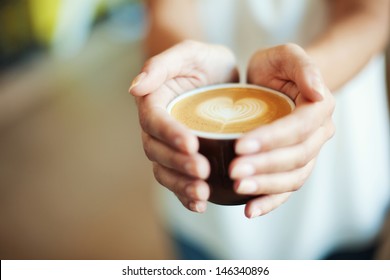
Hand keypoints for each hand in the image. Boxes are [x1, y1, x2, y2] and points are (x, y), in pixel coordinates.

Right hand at [130, 40, 237, 212]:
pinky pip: (177, 180)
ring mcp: (168, 145)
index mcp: (154, 101)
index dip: (170, 134)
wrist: (220, 76)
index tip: (192, 144)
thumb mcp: (189, 53)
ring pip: (164, 170)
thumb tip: (134, 89)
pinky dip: (185, 195)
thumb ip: (161, 65)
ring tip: (203, 193)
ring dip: (181, 185)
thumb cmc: (204, 61)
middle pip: (157, 151)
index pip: (154, 121)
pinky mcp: (182, 158)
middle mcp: (157, 127)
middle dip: (178, 164)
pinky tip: (201, 204)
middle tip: (203, 171)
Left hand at [230, 43, 334, 217]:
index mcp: (318, 108)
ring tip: (238, 188)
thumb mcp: (285, 55)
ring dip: (266, 186)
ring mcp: (307, 153)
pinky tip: (249, 210)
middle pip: (295, 157)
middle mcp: (318, 134)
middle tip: (233, 171)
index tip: (239, 144)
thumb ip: (303, 65)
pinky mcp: (292, 167)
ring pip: (293, 177)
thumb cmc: (277, 68)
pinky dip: (269, 202)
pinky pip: (286, 189)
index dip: (271, 139)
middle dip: (264, 166)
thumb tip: (319, 92)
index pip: (297, 128)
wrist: (276, 83)